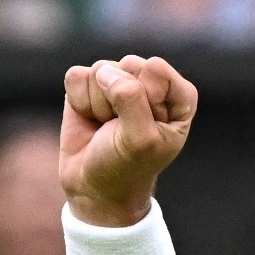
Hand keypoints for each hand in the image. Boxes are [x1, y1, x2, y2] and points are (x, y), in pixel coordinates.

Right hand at [59, 54, 196, 229]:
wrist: (94, 189)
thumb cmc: (126, 167)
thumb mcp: (141, 140)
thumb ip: (131, 98)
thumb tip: (103, 72)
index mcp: (176, 95)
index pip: (155, 68)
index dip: (144, 98)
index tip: (143, 128)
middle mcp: (148, 82)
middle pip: (127, 65)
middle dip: (118, 100)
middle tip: (120, 131)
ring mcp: (117, 81)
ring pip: (101, 70)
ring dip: (99, 105)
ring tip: (106, 128)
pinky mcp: (88, 85)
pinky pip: (77, 77)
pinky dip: (79, 102)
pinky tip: (89, 120)